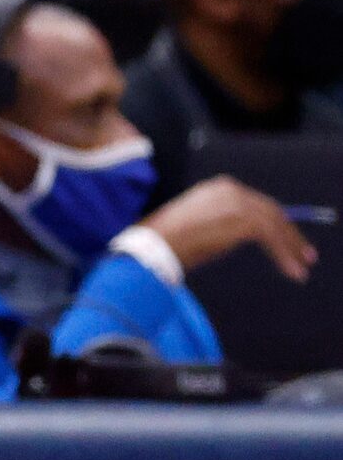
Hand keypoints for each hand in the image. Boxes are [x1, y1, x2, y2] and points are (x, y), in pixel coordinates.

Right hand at [142, 176, 317, 282]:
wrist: (155, 245)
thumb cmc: (169, 241)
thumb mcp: (201, 226)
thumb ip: (223, 225)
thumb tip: (242, 236)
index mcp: (217, 188)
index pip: (257, 203)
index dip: (276, 222)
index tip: (287, 241)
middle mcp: (229, 189)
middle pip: (271, 210)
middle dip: (290, 235)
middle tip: (304, 255)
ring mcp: (237, 202)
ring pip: (275, 224)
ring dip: (291, 248)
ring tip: (300, 268)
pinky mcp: (242, 220)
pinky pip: (272, 238)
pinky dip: (284, 255)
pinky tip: (291, 271)